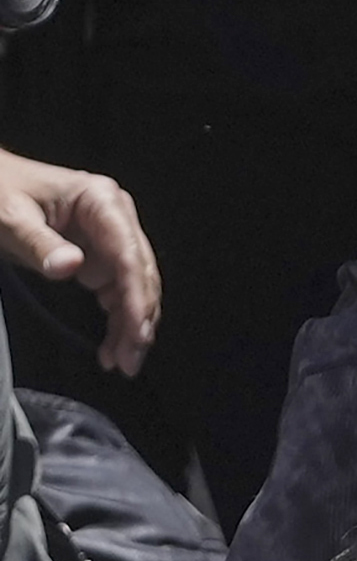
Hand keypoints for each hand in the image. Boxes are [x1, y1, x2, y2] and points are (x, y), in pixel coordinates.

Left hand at [0, 152, 157, 379]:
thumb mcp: (11, 218)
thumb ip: (40, 244)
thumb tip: (71, 267)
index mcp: (100, 200)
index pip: (128, 253)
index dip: (136, 295)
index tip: (136, 331)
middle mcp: (114, 216)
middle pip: (139, 272)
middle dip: (139, 317)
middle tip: (131, 359)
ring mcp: (108, 235)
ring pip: (133, 284)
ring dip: (132, 323)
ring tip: (123, 361)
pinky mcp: (97, 252)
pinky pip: (115, 287)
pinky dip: (117, 316)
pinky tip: (112, 343)